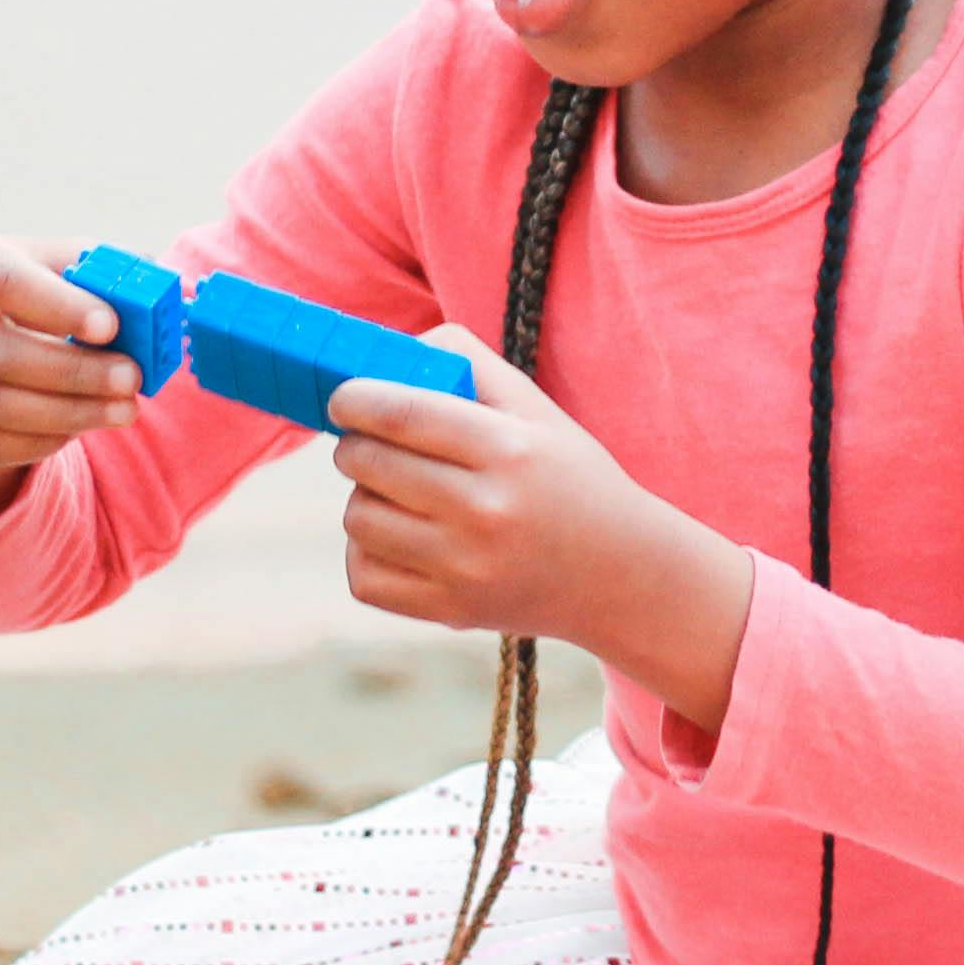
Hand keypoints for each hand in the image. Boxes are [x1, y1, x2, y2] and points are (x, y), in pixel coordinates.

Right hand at [0, 231, 144, 527]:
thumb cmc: (25, 286)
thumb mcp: (51, 264)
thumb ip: (96, 270)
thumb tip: (153, 280)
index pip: (0, 281)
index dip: (57, 306)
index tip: (112, 326)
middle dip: (73, 372)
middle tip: (132, 378)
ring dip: (68, 412)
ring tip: (124, 409)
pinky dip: (42, 439)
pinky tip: (83, 426)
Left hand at [327, 330, 754, 725]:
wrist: (621, 576)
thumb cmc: (570, 479)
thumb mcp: (537, 411)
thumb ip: (468, 364)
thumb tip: (389, 354)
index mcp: (508, 449)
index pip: (402, 412)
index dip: (354, 399)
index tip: (343, 399)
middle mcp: (485, 510)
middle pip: (368, 463)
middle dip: (355, 445)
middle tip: (370, 443)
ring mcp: (465, 567)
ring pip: (358, 518)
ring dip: (364, 497)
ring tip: (396, 493)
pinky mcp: (450, 610)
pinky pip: (363, 576)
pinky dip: (366, 552)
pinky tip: (399, 539)